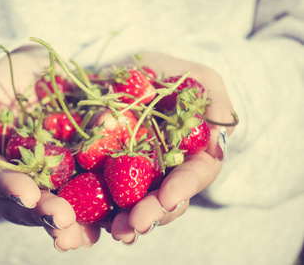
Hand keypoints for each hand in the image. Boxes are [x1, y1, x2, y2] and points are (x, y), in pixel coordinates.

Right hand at [0, 50, 100, 250]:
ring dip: (66, 223)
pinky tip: (101, 225)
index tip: (28, 194)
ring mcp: (42, 182)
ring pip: (50, 208)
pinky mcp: (70, 176)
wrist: (31, 73)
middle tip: (62, 219)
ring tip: (81, 234)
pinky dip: (90, 213)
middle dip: (43, 213)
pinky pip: (79, 197)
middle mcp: (12, 183)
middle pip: (24, 204)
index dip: (9, 189)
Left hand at [109, 51, 235, 243]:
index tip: (169, 198)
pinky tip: (84, 220)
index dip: (183, 188)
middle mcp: (163, 171)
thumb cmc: (169, 74)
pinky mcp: (103, 171)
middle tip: (135, 225)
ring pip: (132, 204)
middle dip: (151, 214)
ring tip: (115, 230)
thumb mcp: (199, 78)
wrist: (128, 73)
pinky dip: (93, 209)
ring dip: (124, 221)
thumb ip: (214, 100)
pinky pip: (99, 193)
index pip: (194, 176)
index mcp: (190, 155)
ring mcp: (133, 175)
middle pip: (163, 200)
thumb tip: (220, 133)